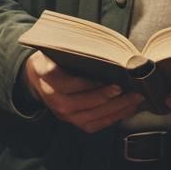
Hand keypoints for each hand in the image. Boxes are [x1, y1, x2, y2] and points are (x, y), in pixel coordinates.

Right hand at [23, 51, 143, 132]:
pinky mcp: (72, 121)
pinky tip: (127, 110)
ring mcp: (63, 114)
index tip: (109, 79)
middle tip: (128, 90)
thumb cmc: (51, 59)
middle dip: (107, 98)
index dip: (88, 84)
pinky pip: (93, 125)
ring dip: (115, 110)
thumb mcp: (54, 48)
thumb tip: (97, 44)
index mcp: (49, 77)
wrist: (36, 78)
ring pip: (90, 117)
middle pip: (82, 103)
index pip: (68, 84)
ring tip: (134, 100)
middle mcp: (55, 100)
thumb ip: (70, 49)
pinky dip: (112, 119)